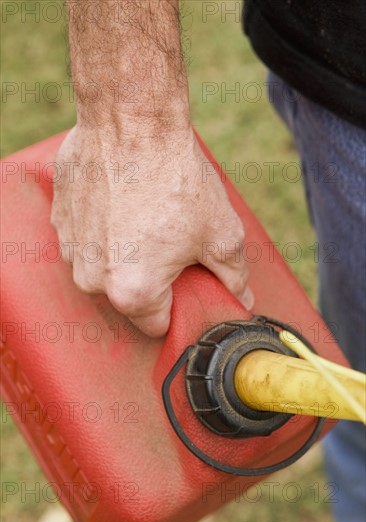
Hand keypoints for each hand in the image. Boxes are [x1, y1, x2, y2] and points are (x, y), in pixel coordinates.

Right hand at [51, 124, 253, 336]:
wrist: (132, 121)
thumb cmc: (177, 179)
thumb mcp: (221, 234)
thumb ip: (233, 277)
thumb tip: (242, 298)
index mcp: (134, 292)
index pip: (158, 325)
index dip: (178, 305)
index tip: (185, 282)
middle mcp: (93, 279)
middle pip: (130, 298)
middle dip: (151, 280)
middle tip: (168, 244)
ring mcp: (71, 250)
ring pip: (105, 270)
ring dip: (123, 254)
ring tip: (144, 219)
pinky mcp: (59, 222)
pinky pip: (86, 241)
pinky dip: (103, 231)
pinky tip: (121, 205)